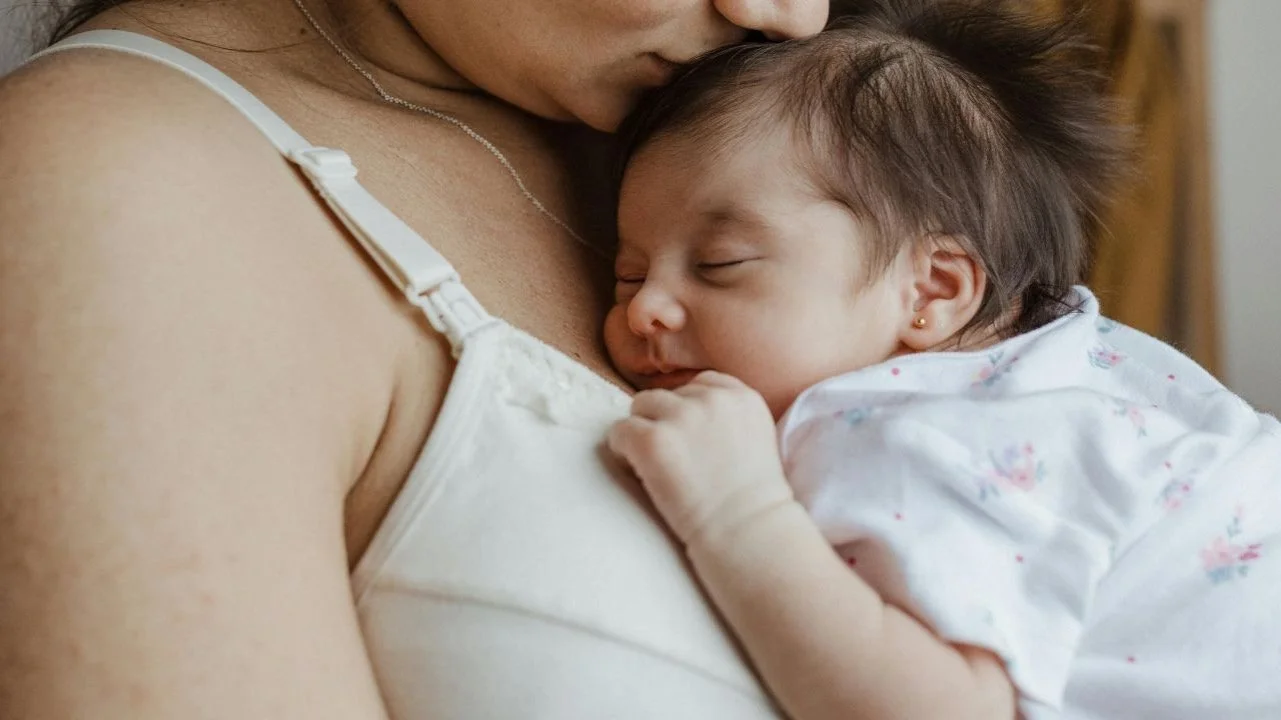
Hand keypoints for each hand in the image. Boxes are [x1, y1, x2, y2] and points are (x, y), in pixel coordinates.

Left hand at [608, 371, 793, 546]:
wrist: (746, 533)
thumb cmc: (751, 501)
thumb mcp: (758, 439)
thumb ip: (728, 416)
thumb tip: (683, 413)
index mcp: (741, 396)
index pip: (699, 384)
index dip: (687, 413)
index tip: (689, 442)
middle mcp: (712, 399)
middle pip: (667, 396)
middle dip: (664, 423)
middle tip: (671, 459)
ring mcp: (681, 416)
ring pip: (640, 408)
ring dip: (642, 433)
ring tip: (655, 466)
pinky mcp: (652, 440)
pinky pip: (619, 431)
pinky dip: (622, 451)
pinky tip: (639, 472)